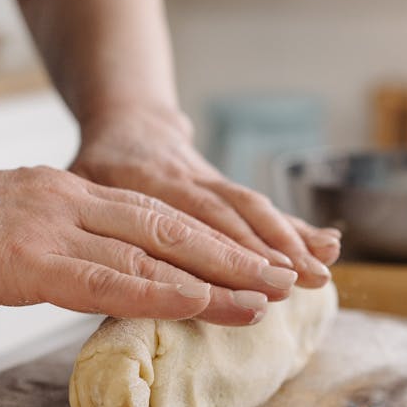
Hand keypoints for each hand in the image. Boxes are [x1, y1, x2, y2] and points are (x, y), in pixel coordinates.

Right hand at [0, 165, 303, 325]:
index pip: (155, 217)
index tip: (252, 264)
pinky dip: (162, 293)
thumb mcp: (0, 231)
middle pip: (173, 228)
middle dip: (236, 257)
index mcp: (64, 195)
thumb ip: (48, 247)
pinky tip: (201, 305)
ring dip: (217, 278)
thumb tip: (79, 273)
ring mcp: (53, 225)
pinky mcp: (30, 257)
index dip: (211, 242)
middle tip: (286, 278)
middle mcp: (70, 201)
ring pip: (155, 252)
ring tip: (268, 297)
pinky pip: (109, 278)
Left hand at [70, 105, 341, 287]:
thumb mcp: (76, 183)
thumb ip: (81, 217)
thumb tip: (84, 270)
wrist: (129, 120)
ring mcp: (210, 182)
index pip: (178, 222)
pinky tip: (329, 245)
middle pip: (224, 219)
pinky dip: (296, 226)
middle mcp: (182, 180)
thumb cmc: (96, 166)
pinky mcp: (228, 187)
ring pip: (250, 209)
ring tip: (319, 273)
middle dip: (259, 254)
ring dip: (286, 242)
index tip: (236, 285)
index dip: (209, 255)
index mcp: (140, 182)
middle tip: (291, 285)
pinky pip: (263, 206)